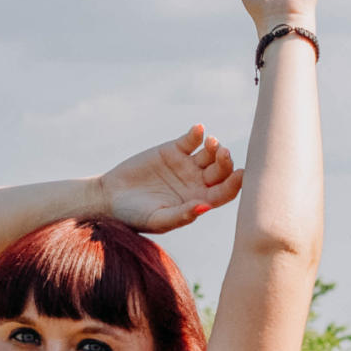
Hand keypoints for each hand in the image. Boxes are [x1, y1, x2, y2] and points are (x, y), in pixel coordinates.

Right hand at [96, 124, 243, 233]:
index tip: (240, 175)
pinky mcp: (173, 150)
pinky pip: (190, 140)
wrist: (110, 199)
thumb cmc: (135, 216)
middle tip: (223, 153)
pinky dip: (197, 133)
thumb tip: (205, 207)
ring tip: (211, 143)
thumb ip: (182, 215)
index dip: (235, 184)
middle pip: (221, 170)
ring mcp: (186, 165)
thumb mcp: (158, 219)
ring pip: (209, 153)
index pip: (225, 192)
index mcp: (199, 201)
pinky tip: (198, 130)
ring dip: (214, 147)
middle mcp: (197, 182)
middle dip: (225, 162)